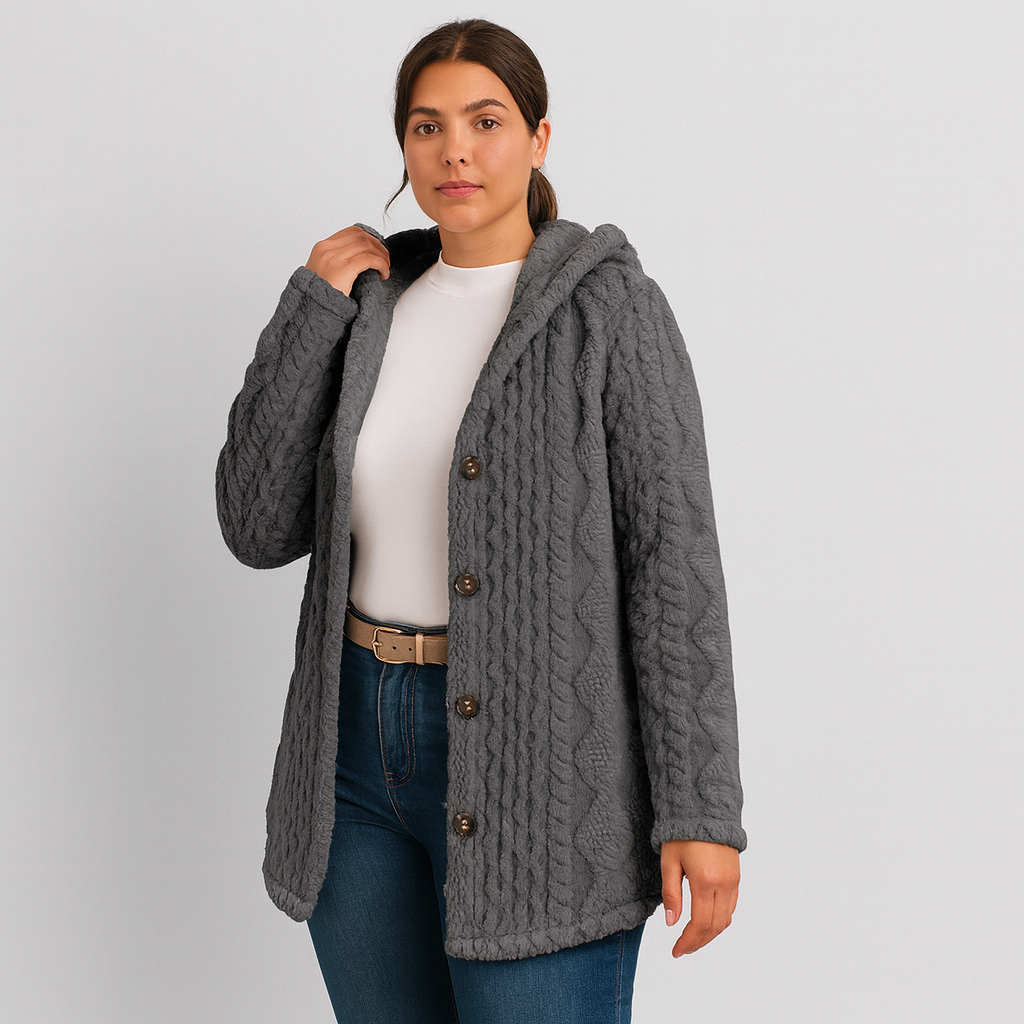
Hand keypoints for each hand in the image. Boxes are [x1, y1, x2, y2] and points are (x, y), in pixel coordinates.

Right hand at [305, 225, 390, 295]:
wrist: (311, 311)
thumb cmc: (319, 297)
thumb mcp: (323, 273)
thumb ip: (337, 261)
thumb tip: (360, 257)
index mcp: (321, 248)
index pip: (352, 232)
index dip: (369, 239)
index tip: (377, 250)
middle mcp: (326, 249)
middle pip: (361, 236)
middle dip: (378, 246)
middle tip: (385, 259)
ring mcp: (333, 258)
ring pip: (366, 245)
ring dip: (381, 256)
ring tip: (385, 268)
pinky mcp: (343, 269)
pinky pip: (369, 259)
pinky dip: (381, 265)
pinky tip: (383, 275)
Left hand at [661, 839, 739, 956]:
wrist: (705, 810)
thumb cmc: (683, 833)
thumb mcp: (669, 862)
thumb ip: (671, 894)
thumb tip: (671, 923)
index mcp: (704, 881)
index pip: (699, 924)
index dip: (687, 942)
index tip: (676, 951)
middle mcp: (723, 884)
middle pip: (714, 927)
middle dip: (698, 942)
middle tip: (682, 949)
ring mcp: (733, 881)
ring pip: (726, 920)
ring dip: (710, 934)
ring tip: (693, 939)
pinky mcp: (736, 877)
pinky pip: (731, 907)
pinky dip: (720, 920)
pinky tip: (707, 922)